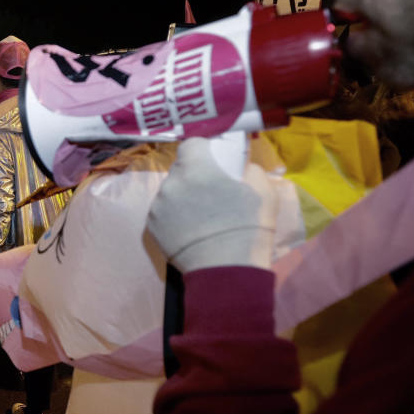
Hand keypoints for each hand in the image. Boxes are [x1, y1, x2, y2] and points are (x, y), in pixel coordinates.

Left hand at [146, 137, 277, 272]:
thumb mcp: (262, 189)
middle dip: (193, 174)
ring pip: (170, 191)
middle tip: (210, 191)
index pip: (191, 144)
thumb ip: (247, 168)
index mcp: (195, 167)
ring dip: (182, 196)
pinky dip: (174, 216)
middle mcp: (170, 183)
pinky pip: (163, 212)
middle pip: (180, 169)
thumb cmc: (248, 226)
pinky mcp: (152, 228)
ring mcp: (157, 206)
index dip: (202, 150)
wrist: (226, 269)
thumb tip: (239, 166)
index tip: (213, 161)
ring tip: (201, 214)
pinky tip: (190, 229)